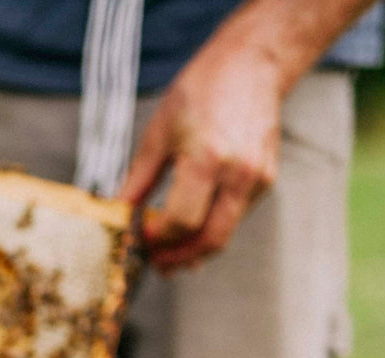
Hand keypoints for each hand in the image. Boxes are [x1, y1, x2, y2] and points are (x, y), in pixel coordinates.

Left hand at [120, 46, 284, 272]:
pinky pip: (235, 216)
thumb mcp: (158, 133)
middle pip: (210, 239)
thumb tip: (117, 214)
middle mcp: (239, 174)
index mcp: (207, 159)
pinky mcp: (267, 180)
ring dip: (196, 249)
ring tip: (170, 254)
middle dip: (180, 259)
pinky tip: (193, 228)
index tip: (141, 240)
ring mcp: (258, 179)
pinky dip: (213, 227)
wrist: (252, 65)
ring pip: (225, 233)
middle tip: (157, 265)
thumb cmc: (200, 92)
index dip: (159, 239)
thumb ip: (138, 180)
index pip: (182, 221)